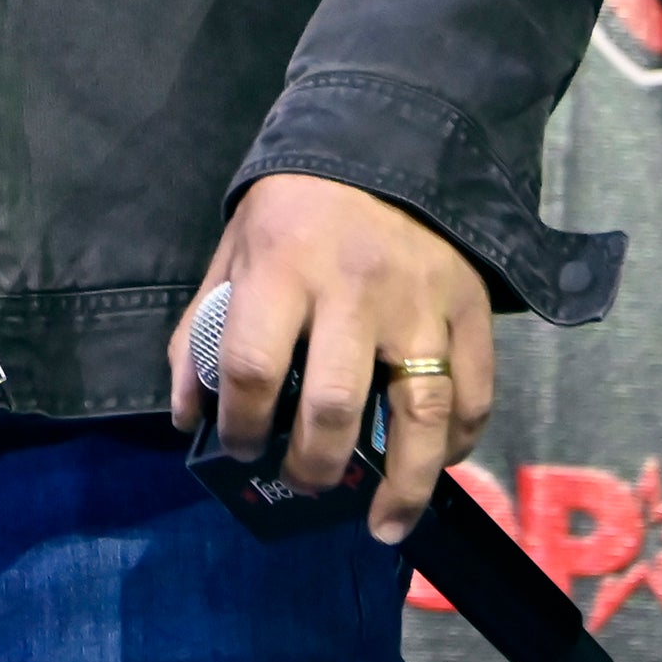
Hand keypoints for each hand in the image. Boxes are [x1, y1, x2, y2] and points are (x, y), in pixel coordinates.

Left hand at [168, 173, 493, 541]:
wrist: (383, 138)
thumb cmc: (295, 208)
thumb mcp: (234, 250)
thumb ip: (204, 330)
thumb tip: (187, 415)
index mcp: (283, 267)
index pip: (252, 367)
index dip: (238, 425)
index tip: (239, 447)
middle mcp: (354, 288)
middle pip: (335, 404)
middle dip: (314, 465)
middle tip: (304, 483)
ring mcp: (420, 301)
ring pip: (422, 412)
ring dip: (404, 485)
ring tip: (381, 523)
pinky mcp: (470, 306)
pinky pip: (473, 393)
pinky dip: (458, 443)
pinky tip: (434, 467)